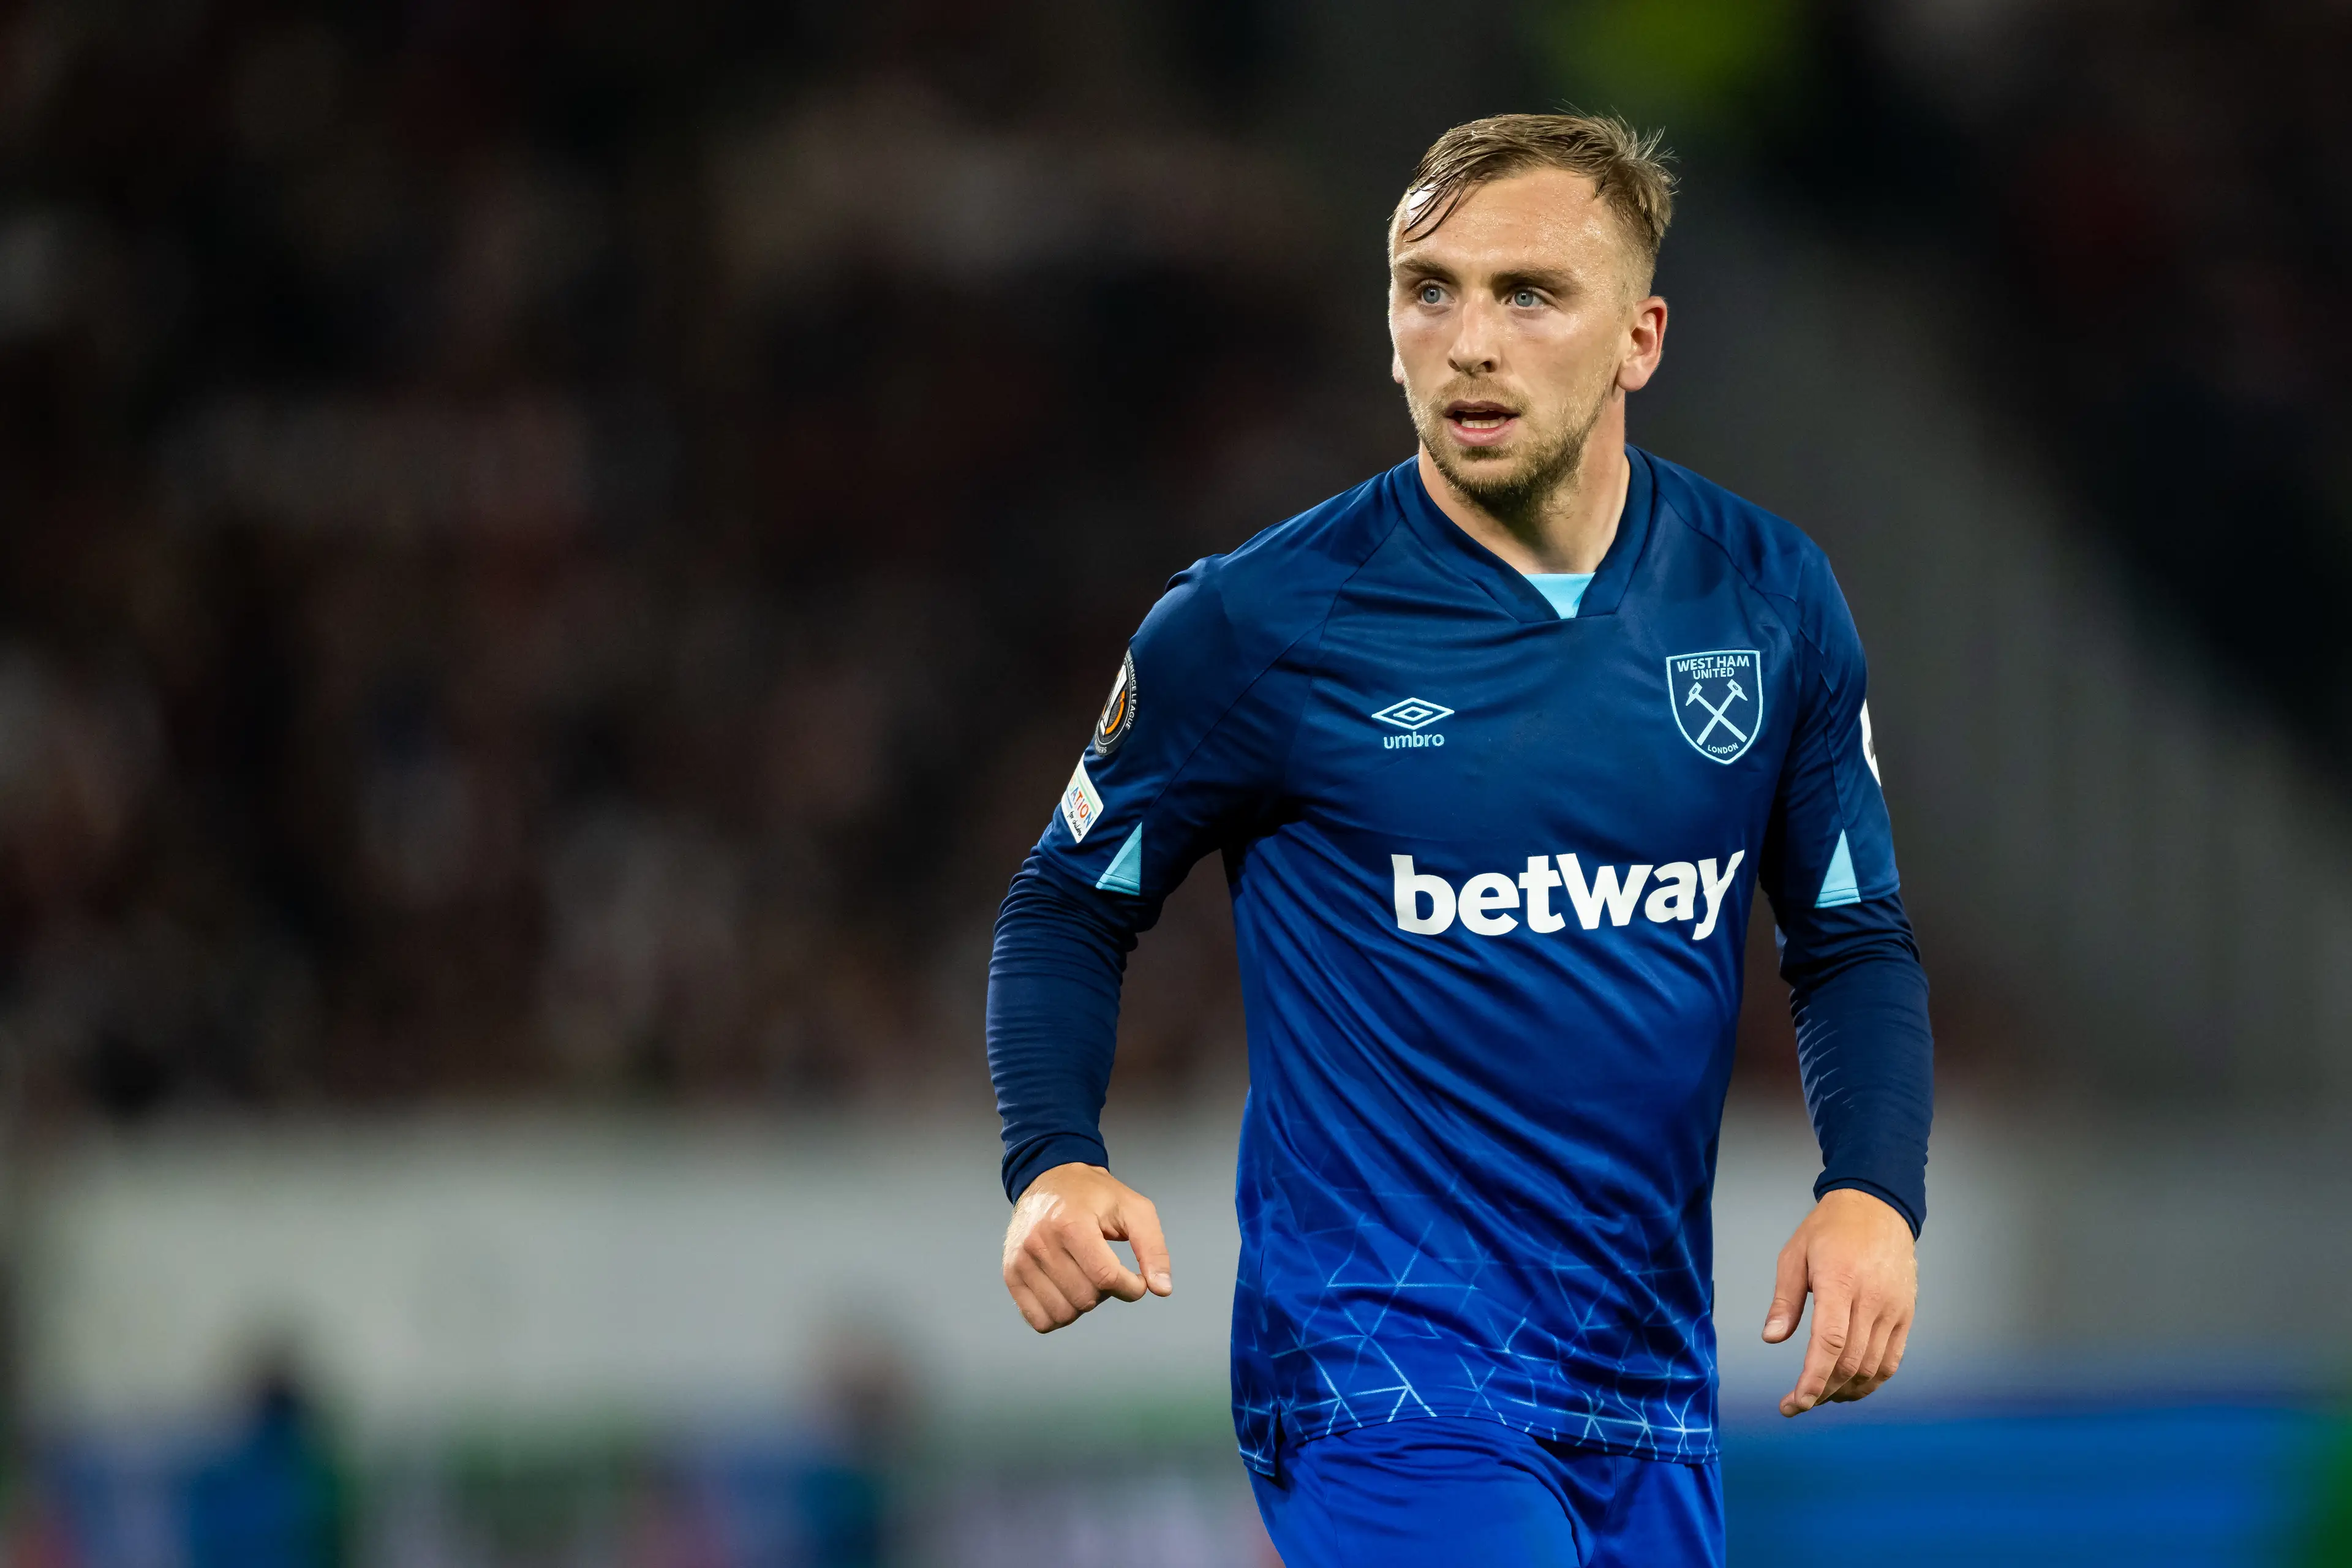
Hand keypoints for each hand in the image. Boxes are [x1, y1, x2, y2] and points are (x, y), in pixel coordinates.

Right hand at [1002, 1162, 1172, 1332]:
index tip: (1135, 1280)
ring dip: (1083, 1305)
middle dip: (1107, 1293)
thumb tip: (1162, 1289)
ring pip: (1063, 1314)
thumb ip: (1153, 1248)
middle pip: (1085, 1298)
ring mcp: (1021, 1260)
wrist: (1049, 1178)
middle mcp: (1039, 1242)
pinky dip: (1059, 1316)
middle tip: (1106, 1270)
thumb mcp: (1134, 1209)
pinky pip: (1039, 1320)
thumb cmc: (1095, 1196)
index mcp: (1071, 1223)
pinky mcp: (1011, 1274)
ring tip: (1085, 1277)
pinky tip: (1067, 1292)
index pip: (1105, 1277)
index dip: (1130, 1287)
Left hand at [1762, 1187, 1916, 1415]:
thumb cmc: (1830, 1230)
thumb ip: (1785, 1299)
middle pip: (1849, 1362)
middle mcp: (1872, 1299)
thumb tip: (1771, 1338)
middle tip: (1796, 1403)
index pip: (1829, 1343)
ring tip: (1819, 1396)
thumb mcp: (1795, 1254)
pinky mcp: (1906, 1315)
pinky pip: (1891, 1360)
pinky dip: (1871, 1381)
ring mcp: (1893, 1309)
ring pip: (1871, 1367)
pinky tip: (1850, 1388)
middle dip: (1821, 1391)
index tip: (1796, 1402)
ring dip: (1844, 1391)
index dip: (1813, 1379)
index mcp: (1840, 1282)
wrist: (1878, 1208)